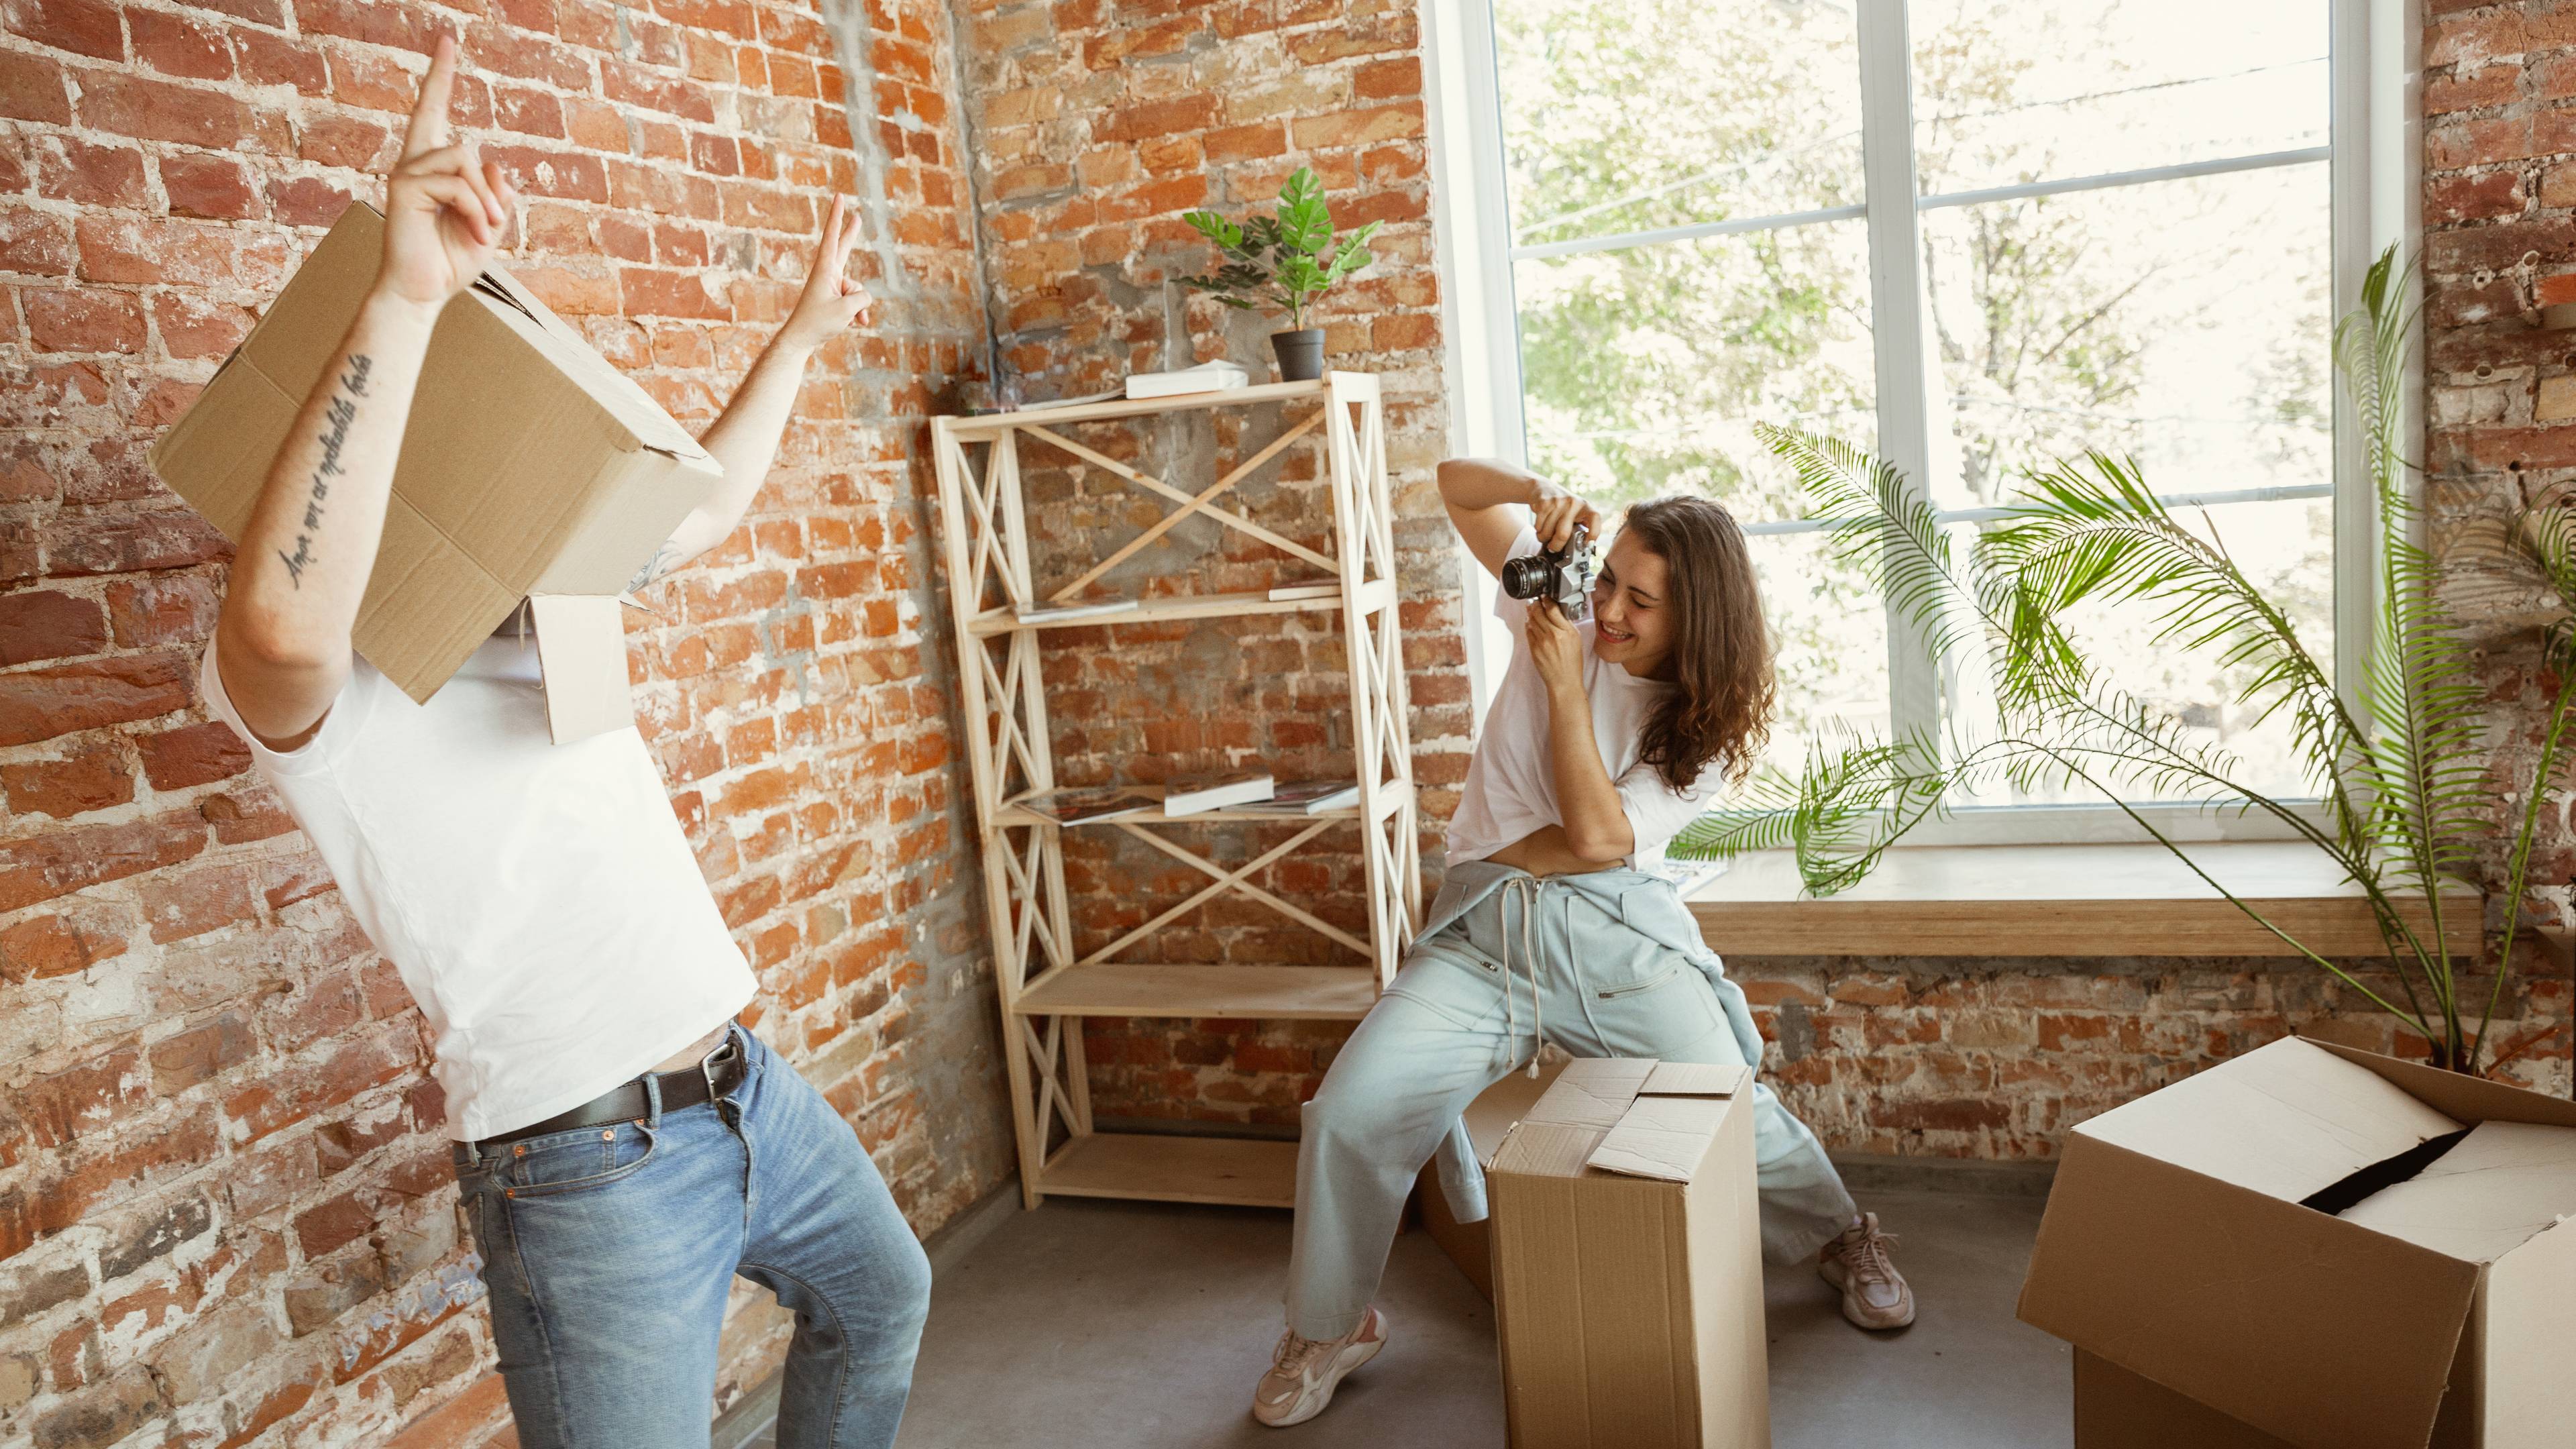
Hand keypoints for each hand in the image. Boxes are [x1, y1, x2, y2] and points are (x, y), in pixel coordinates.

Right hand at [376, 35, 514, 311]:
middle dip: (468, 140)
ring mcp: (406, 173)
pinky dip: (475, 209)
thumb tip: (495, 164)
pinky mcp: (403, 188)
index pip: (433, 112)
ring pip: (463, 158)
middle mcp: (415, 163)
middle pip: (446, 126)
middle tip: (486, 197)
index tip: (446, 42)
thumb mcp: (490, 225)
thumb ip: (497, 195)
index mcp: (434, 168)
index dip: (438, 77)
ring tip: (484, 229)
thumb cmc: (450, 261)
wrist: (422, 293)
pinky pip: (456, 183)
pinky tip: (475, 231)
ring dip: (484, 199)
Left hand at [779, 195, 873, 351]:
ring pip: (857, 289)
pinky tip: (854, 324)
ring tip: (849, 319)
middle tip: (857, 216)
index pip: (832, 236)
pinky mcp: (835, 298)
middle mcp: (828, 273)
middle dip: (852, 234)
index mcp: (825, 268)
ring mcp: (832, 285)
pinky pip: (855, 301)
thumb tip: (864, 297)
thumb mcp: (847, 309)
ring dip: (859, 306)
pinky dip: (857, 313)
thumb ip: (863, 298)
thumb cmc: (819, 322)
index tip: (839, 196)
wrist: (801, 339)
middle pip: (844, 249)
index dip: (837, 215)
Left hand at [1526, 592, 1584, 696]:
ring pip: (1532, 620)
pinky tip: (1530, 622)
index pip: (1553, 609)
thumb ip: (1567, 625)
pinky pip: (1528, 632)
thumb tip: (1558, 612)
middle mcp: (1554, 635)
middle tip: (1536, 600)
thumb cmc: (1572, 663)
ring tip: (1531, 608)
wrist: (1564, 681)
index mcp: (1567, 632)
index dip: (1547, 600)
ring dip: (1531, 613)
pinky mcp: (1534, 648)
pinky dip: (1528, 625)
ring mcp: (1542, 642)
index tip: (1545, 596)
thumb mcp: (1576, 640)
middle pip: (1539, 612)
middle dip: (1536, 604)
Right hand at [1529, 478, 1600, 553]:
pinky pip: (1538, 526)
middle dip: (1556, 546)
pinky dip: (1537, 530)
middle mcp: (1573, 503)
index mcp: (1585, 506)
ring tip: (1545, 533)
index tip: (1587, 544)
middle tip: (1553, 547)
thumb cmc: (1562, 505)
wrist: (1543, 487)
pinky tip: (1540, 525)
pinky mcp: (1544, 502)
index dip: (1593, 533)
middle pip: (1563, 534)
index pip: (1595, 518)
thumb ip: (1580, 526)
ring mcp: (1558, 502)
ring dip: (1543, 538)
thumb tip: (1583, 547)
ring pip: (1547, 532)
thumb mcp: (1575, 512)